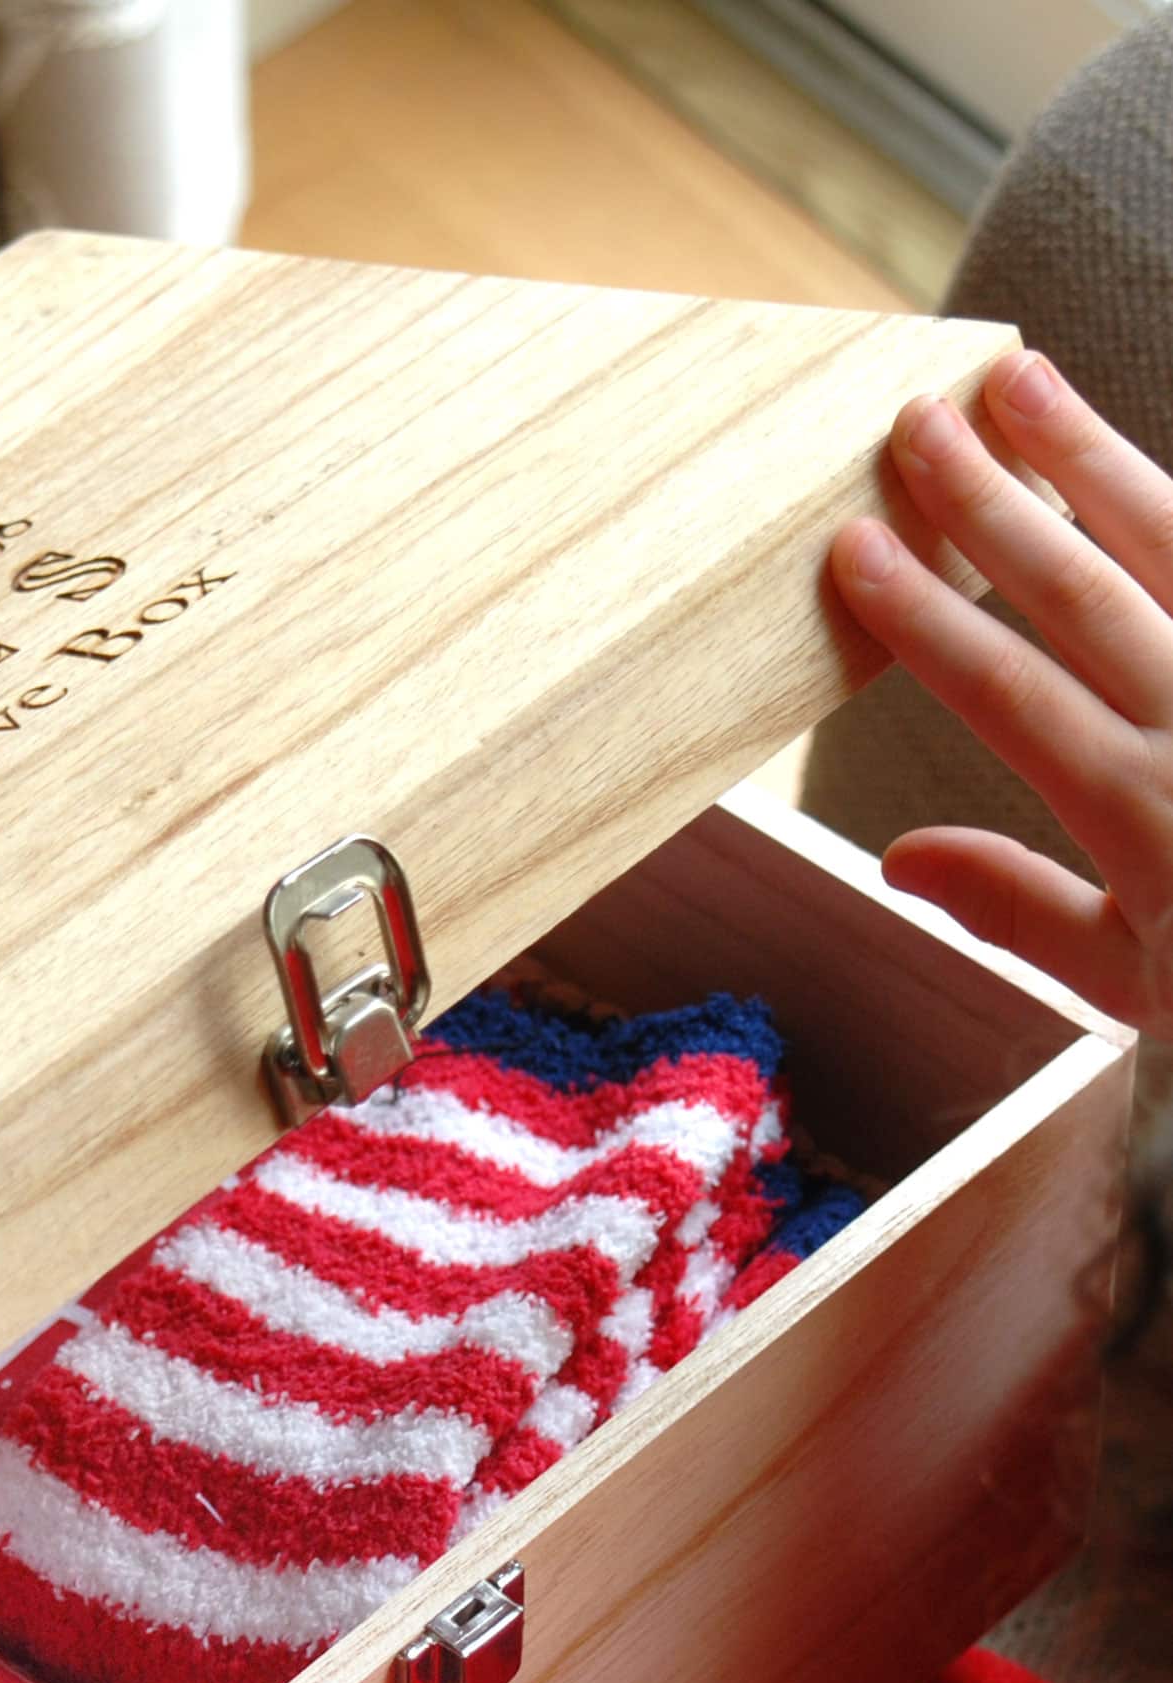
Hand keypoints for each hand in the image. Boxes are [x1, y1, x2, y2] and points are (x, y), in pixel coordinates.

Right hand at [829, 347, 1172, 1038]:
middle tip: (918, 419)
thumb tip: (898, 854)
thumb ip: (1020, 908)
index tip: (857, 546)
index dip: (922, 612)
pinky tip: (1146, 459)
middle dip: (988, 500)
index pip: (1003, 687)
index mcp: (1144, 812)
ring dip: (1091, 454)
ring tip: (1023, 381)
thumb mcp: (1136, 982)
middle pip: (1080, 588)